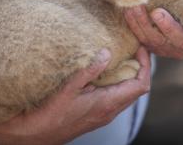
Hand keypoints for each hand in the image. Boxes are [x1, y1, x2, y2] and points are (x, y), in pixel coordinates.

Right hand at [0, 47, 150, 144]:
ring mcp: (105, 113)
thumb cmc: (50, 115)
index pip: (141, 84)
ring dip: (129, 73)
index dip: (146, 65)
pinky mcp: (98, 112)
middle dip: (140, 66)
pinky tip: (106, 69)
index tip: (140, 47)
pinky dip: (118, 80)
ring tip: (122, 54)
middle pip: (137, 88)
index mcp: (108, 103)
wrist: (36, 135)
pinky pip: (116, 95)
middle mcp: (111, 110)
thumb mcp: (69, 88)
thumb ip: (90, 69)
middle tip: (133, 47)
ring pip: (127, 92)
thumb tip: (107, 52)